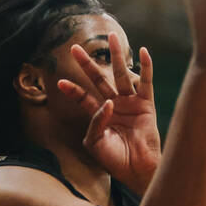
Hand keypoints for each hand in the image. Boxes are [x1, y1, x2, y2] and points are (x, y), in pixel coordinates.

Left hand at [58, 33, 159, 193]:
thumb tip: (107, 103)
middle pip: (98, 79)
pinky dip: (145, 67)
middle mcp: (113, 105)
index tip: (60, 82)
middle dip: (87, 64)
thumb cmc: (114, 160)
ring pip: (121, 74)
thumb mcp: (95, 143)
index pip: (83, 98)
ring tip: (112, 36)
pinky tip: (143, 51)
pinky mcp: (146, 105)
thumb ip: (96, 122)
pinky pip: (145, 82)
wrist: (137, 170)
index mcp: (98, 116)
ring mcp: (129, 103)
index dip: (72, 90)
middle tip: (74, 48)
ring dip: (117, 56)